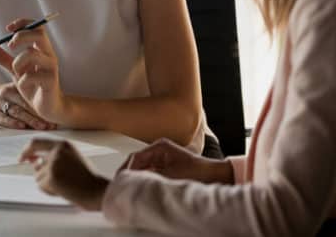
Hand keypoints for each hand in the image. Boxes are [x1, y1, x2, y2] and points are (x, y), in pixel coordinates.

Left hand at [0, 18, 67, 123]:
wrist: (48, 108)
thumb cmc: (34, 86)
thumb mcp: (15, 70)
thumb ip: (3, 58)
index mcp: (42, 49)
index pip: (37, 26)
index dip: (23, 23)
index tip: (8, 28)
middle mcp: (49, 55)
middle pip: (39, 34)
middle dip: (22, 36)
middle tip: (10, 45)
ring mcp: (51, 68)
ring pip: (33, 54)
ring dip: (18, 61)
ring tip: (16, 72)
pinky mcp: (51, 82)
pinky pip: (32, 76)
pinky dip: (23, 81)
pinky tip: (24, 86)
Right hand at [0, 82, 54, 129]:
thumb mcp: (11, 88)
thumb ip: (26, 95)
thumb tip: (47, 106)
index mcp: (15, 86)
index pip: (31, 97)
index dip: (43, 107)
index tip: (55, 115)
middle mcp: (7, 93)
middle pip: (27, 104)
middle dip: (40, 115)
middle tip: (52, 124)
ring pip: (17, 111)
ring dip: (31, 120)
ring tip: (42, 127)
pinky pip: (2, 117)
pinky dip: (12, 122)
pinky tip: (21, 126)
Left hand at [19, 138, 108, 210]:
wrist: (94, 190)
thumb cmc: (86, 176)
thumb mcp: (71, 158)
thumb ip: (53, 157)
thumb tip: (33, 162)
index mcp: (63, 144)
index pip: (37, 142)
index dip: (27, 149)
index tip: (22, 156)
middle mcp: (57, 152)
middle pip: (35, 159)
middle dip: (32, 165)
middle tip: (29, 168)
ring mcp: (53, 164)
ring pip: (37, 175)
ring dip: (46, 182)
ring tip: (63, 185)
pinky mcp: (51, 177)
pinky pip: (41, 185)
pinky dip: (48, 190)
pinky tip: (62, 190)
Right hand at [117, 138, 233, 183]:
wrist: (215, 176)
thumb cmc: (198, 172)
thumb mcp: (170, 175)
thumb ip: (150, 176)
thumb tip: (134, 180)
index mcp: (159, 146)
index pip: (135, 157)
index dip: (126, 170)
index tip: (120, 180)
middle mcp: (160, 150)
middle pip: (137, 162)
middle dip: (130, 174)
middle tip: (122, 185)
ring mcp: (163, 158)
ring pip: (143, 168)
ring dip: (138, 177)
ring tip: (132, 187)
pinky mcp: (167, 167)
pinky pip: (150, 173)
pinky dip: (146, 180)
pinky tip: (144, 188)